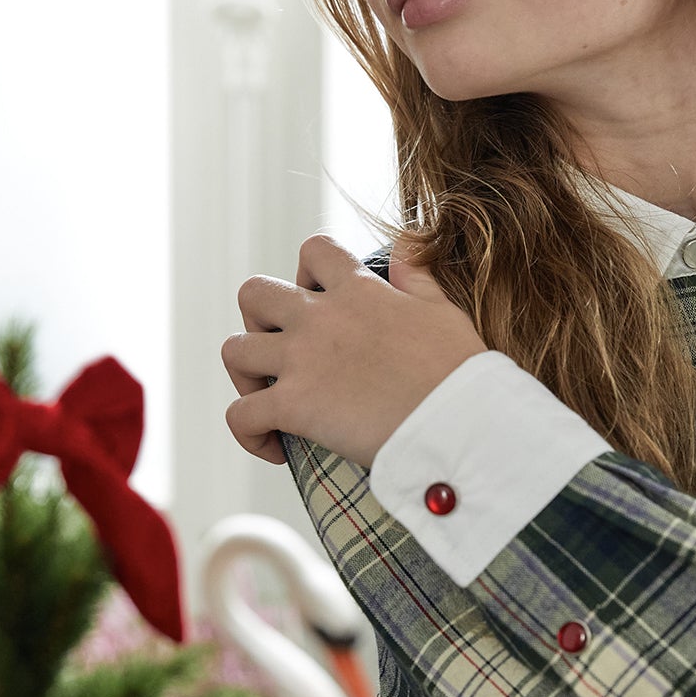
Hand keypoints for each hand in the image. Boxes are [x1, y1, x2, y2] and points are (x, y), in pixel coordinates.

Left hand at [222, 233, 488, 469]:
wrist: (458, 423)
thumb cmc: (461, 375)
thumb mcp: (443, 311)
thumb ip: (416, 278)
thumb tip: (402, 248)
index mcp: (360, 290)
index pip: (314, 251)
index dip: (306, 272)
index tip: (317, 300)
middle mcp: (321, 318)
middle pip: (254, 293)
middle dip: (257, 319)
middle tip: (282, 350)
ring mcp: (302, 360)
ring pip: (234, 350)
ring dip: (244, 375)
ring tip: (267, 398)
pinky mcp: (293, 405)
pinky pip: (240, 416)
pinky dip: (248, 433)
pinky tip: (275, 448)